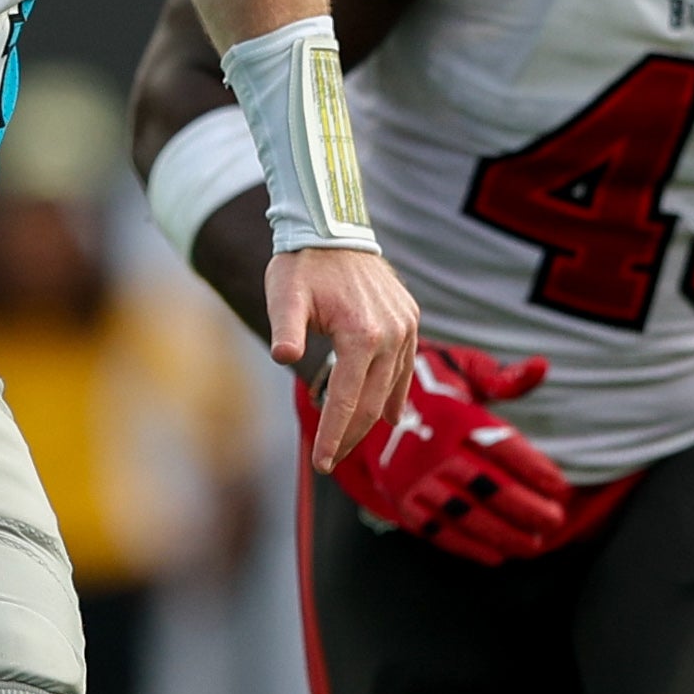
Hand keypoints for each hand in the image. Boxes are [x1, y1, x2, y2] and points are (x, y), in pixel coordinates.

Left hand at [269, 243, 416, 465]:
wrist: (332, 229)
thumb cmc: (301, 265)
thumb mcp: (284, 296)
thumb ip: (285, 328)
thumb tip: (283, 358)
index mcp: (361, 334)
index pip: (346, 400)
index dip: (333, 435)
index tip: (322, 464)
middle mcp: (391, 335)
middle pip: (371, 403)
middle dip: (349, 436)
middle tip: (329, 462)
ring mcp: (405, 327)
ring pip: (389, 389)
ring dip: (369, 419)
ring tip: (347, 442)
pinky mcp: (409, 320)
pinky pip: (404, 368)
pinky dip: (394, 394)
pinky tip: (387, 416)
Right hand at [328, 341, 571, 561]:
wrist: (361, 397)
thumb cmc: (425, 382)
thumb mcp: (461, 368)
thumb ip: (502, 377)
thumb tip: (542, 367)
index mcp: (451, 415)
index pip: (503, 447)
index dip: (535, 470)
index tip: (561, 487)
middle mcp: (431, 449)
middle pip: (489, 486)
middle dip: (527, 509)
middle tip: (555, 521)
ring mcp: (412, 478)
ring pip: (465, 514)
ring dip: (503, 534)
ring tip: (532, 544)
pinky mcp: (398, 498)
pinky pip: (436, 529)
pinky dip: (466, 546)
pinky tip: (495, 555)